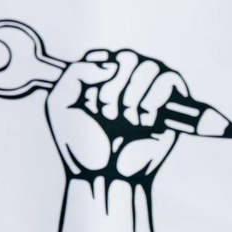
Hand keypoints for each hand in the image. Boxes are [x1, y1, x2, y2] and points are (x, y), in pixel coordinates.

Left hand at [46, 49, 186, 231]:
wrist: (105, 176)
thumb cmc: (83, 145)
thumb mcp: (60, 103)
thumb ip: (76, 71)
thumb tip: (111, 63)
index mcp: (100, 78)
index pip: (102, 55)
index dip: (95, 77)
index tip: (88, 102)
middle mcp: (127, 80)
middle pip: (127, 57)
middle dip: (114, 88)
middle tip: (107, 114)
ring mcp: (149, 91)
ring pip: (149, 66)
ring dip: (133, 95)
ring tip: (126, 121)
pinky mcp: (172, 105)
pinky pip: (169, 80)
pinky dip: (154, 99)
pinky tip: (144, 122)